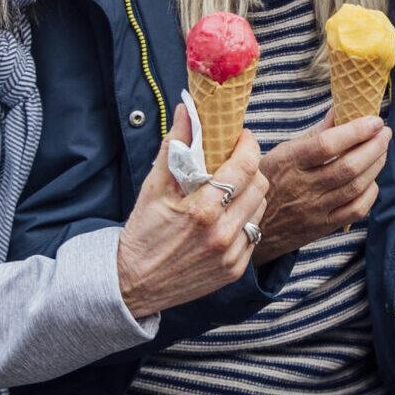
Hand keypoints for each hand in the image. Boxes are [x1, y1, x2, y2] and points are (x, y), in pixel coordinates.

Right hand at [114, 125, 268, 318]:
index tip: (241, 137)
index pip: (244, 167)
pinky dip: (245, 220)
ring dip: (250, 194)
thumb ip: (173, 146)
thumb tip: (187, 109)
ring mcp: (232, 255)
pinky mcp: (236, 270)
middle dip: (250, 167)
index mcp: (202, 212)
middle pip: (260, 186)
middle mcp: (222, 235)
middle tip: (234, 163)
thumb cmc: (142, 233)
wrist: (133, 285)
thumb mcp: (153, 188)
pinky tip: (226, 218)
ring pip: (261, 209)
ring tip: (229, 191)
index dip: (248, 146)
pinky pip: (255, 233)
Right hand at [250, 116, 390, 263]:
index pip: (326, 145)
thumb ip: (312, 135)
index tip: (374, 120)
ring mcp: (314, 209)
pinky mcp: (323, 226)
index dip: (355, 131)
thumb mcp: (280, 153)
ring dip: (375, 166)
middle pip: (348, 167)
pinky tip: (372, 181)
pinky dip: (370, 193)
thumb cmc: (268, 182)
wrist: (253, 227)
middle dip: (373, 146)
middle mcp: (303, 187)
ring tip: (382, 150)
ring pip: (355, 187)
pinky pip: (355, 211)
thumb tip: (339, 111)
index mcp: (290, 163)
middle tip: (384, 132)